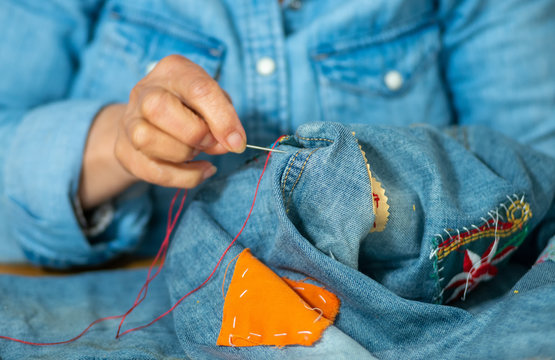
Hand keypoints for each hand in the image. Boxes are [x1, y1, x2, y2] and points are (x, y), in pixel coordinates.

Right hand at [79, 55, 245, 208]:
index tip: (237, 142)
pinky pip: (151, 170)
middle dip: (194, 133)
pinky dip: (183, 177)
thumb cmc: (191, 108)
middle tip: (211, 143)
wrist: (152, 121)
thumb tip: (230, 143)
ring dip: (183, 154)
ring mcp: (130, 120)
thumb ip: (224, 118)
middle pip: (159, 108)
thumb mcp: (214, 102)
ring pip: (146, 139)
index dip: (223, 119)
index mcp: (173, 70)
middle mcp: (145, 90)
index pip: (198, 89)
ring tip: (197, 152)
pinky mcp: (125, 150)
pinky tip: (198, 170)